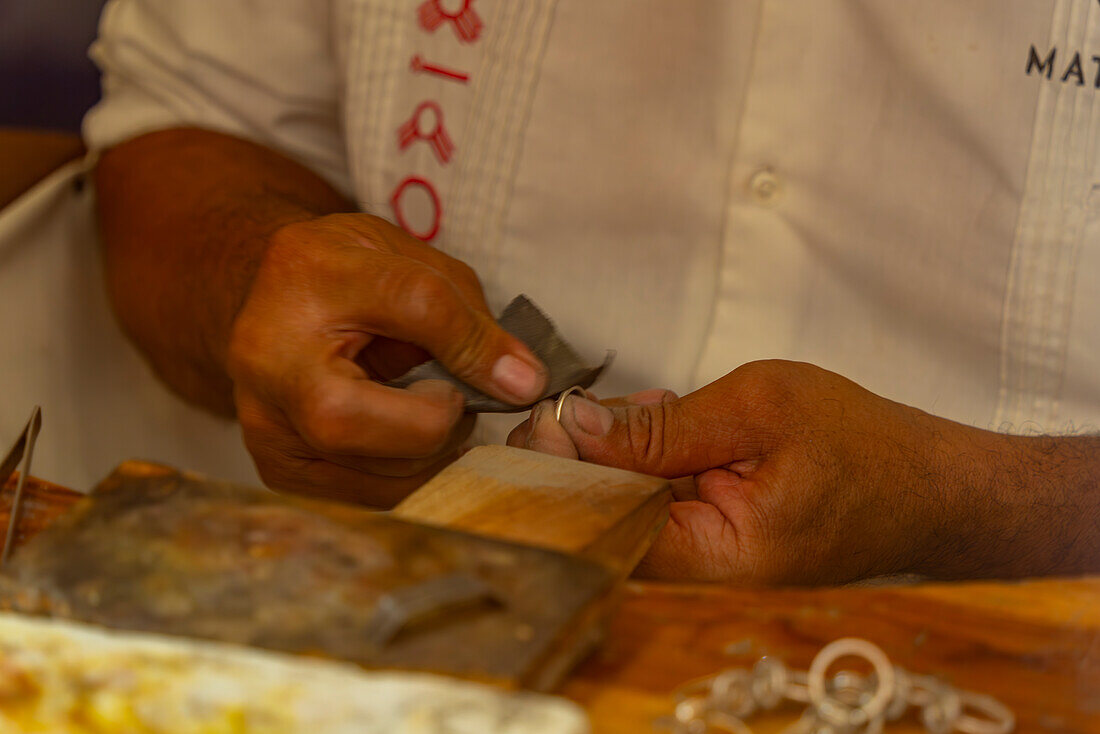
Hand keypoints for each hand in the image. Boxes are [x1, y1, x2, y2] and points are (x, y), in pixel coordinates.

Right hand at [229, 213, 546, 505]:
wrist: (264, 298)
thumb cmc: (341, 275)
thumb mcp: (407, 263)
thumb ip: (467, 319)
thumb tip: (525, 383)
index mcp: (307, 287)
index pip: (418, 309)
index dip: (478, 347)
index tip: (515, 374)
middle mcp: (274, 370)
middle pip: (405, 433)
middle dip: (451, 419)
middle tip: (452, 392)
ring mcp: (271, 433)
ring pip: (396, 479)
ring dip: (434, 451)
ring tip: (420, 407)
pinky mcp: (281, 474)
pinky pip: (375, 497)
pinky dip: (408, 471)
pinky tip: (398, 435)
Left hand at [509, 360, 1026, 584]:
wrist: (933, 487)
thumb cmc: (863, 445)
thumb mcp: (758, 408)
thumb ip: (661, 426)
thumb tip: (575, 425)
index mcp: (715, 558)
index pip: (603, 525)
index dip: (562, 472)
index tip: (545, 416)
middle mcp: (702, 576)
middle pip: (606, 519)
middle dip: (583, 457)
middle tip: (576, 404)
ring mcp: (707, 564)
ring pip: (628, 508)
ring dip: (617, 454)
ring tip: (635, 407)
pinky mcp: (714, 543)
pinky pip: (659, 505)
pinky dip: (649, 461)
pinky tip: (660, 420)